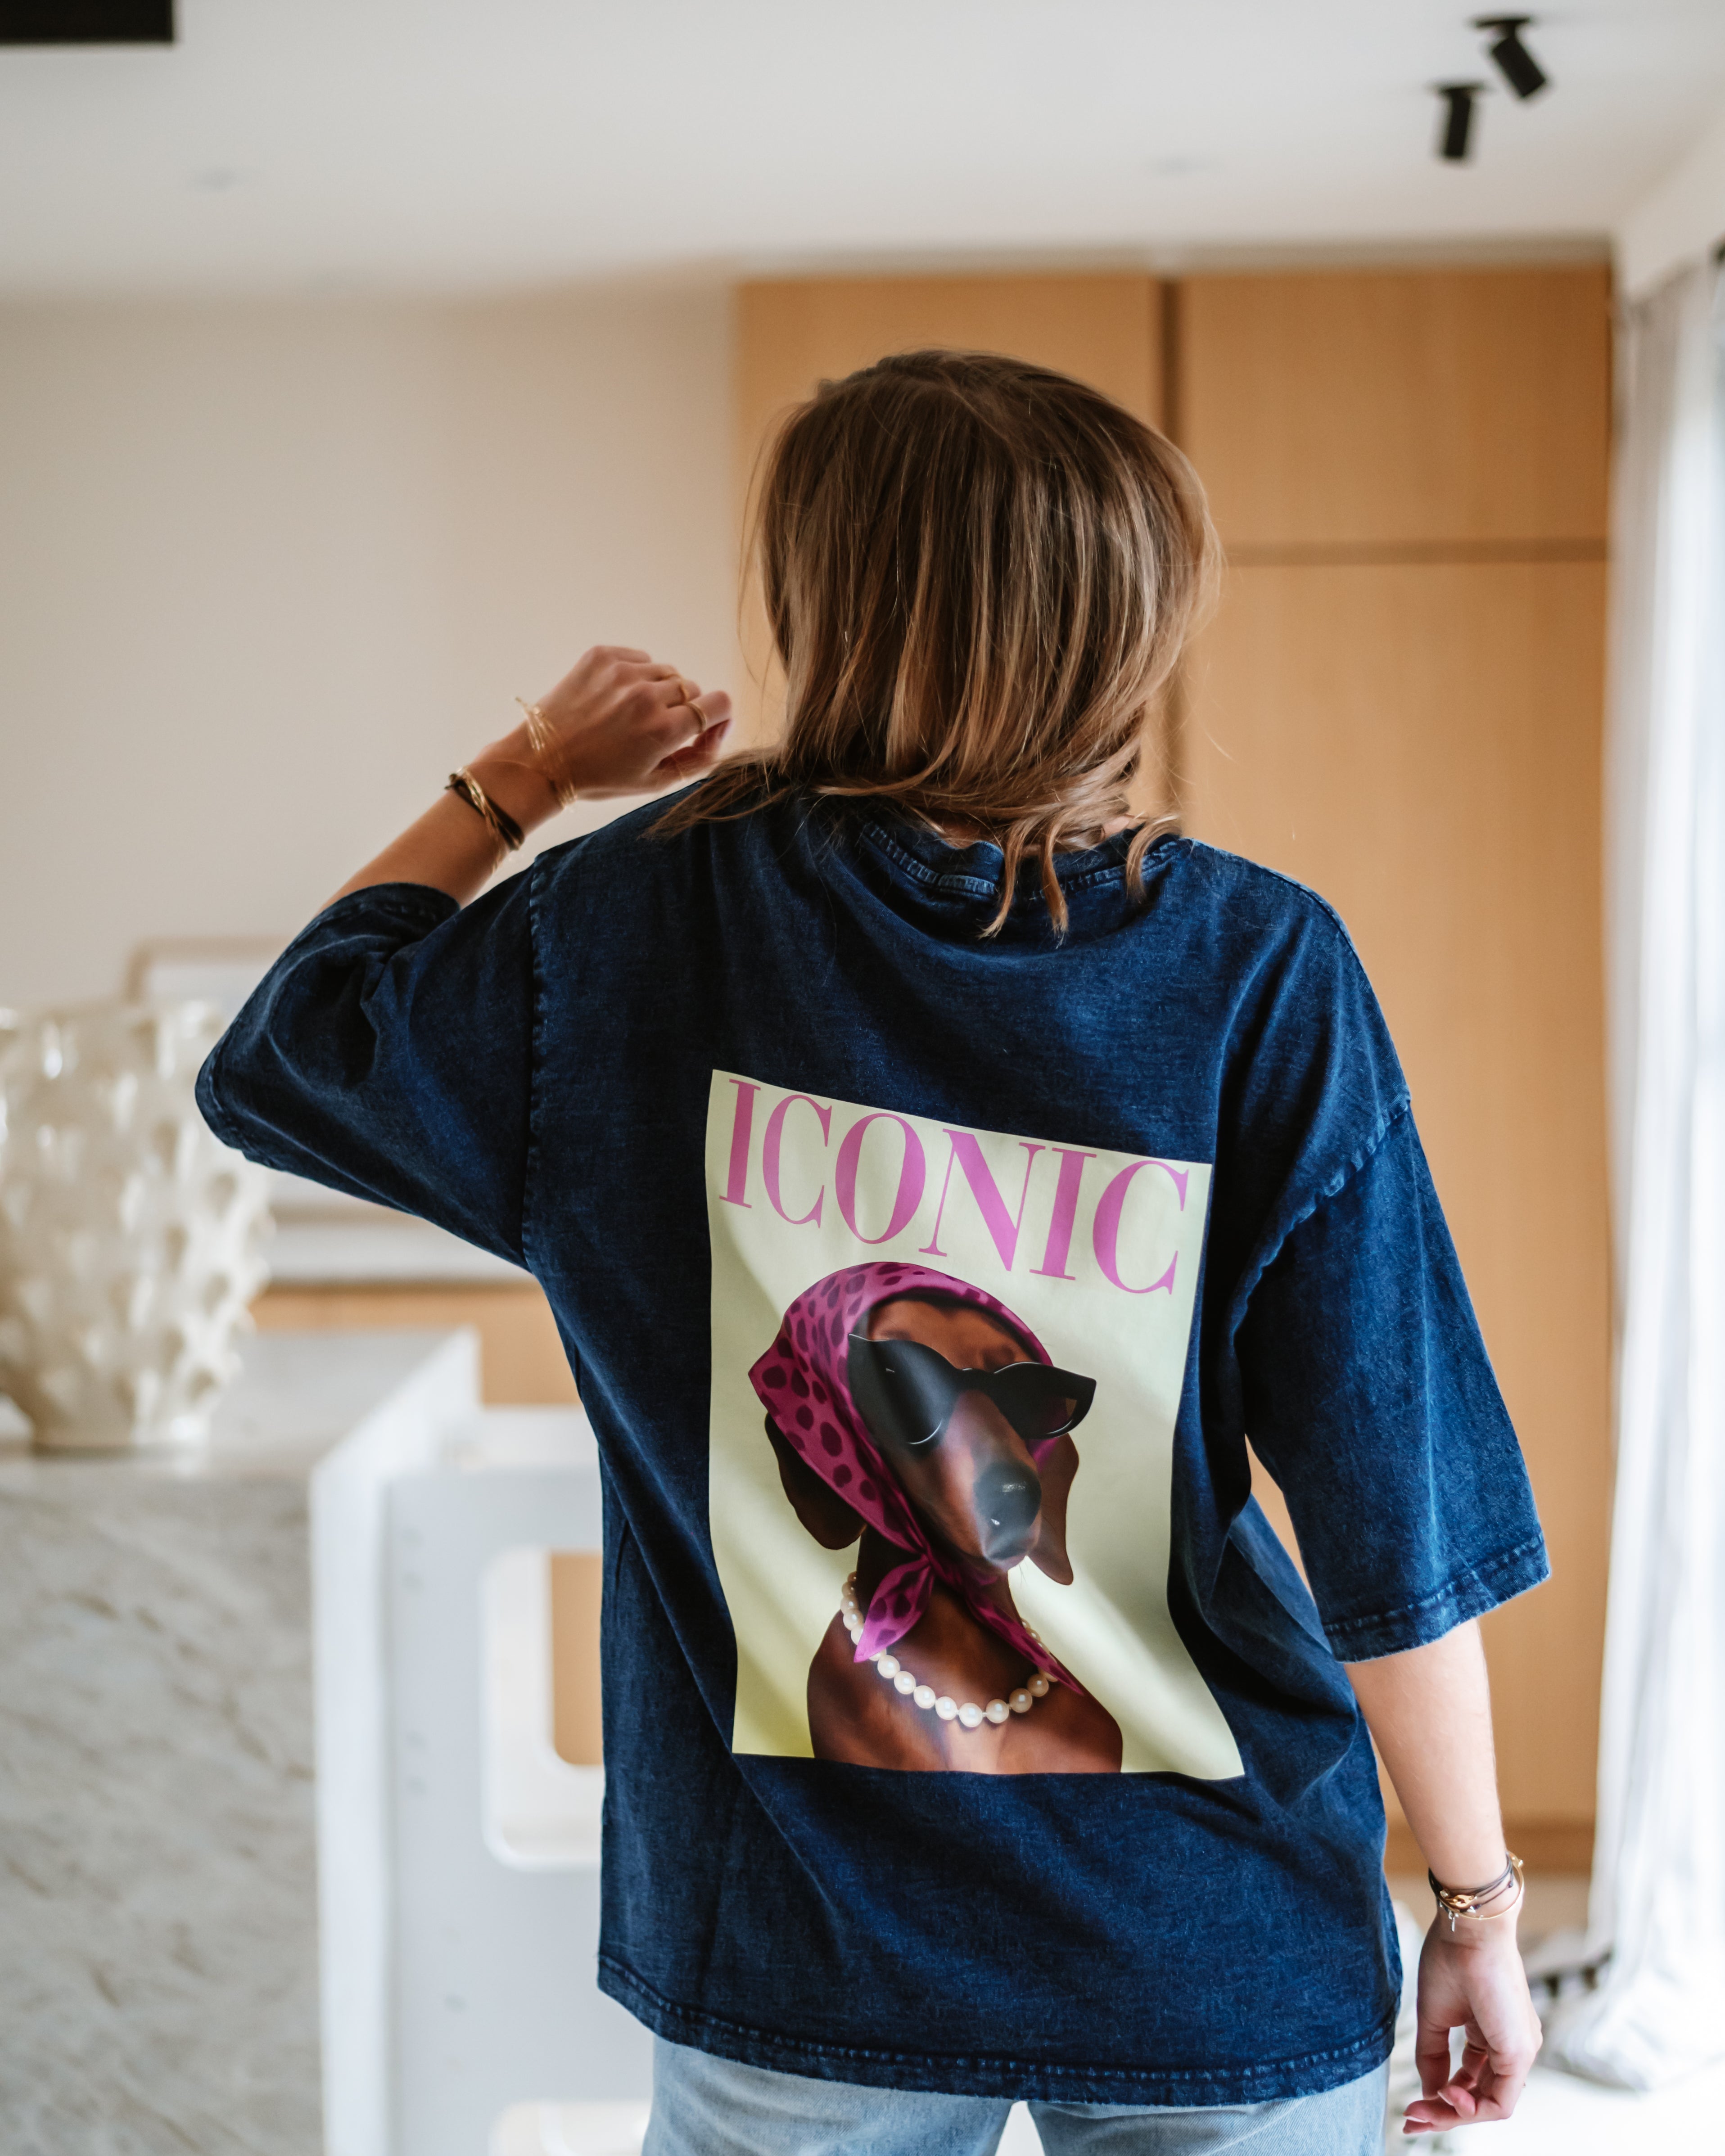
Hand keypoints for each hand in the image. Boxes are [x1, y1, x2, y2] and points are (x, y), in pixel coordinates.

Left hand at [472, 645, 732, 830]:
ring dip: (658, 690)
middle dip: (681, 708)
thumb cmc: (599, 777)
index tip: (703, 727)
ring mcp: (623, 672)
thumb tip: (719, 728)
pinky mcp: (602, 656)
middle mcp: (646, 696)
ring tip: (630, 713)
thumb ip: (698, 758)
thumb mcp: (655, 782)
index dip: (717, 717)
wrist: (542, 760)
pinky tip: (616, 698)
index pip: (719, 704)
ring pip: (666, 672)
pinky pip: (640, 658)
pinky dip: (636, 675)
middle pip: (692, 689)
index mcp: (663, 730)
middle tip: (653, 728)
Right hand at [1403, 1916, 1541, 2134]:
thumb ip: (1432, 2056)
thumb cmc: (1450, 1958)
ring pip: (1491, 2103)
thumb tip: (1430, 2092)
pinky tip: (1446, 2096)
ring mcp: (1519, 2050)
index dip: (1440, 2098)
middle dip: (1444, 2114)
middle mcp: (1511, 2047)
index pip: (1469, 2080)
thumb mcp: (1434, 2015)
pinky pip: (1501, 2099)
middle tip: (1412, 2118)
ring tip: (1422, 2110)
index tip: (1411, 2107)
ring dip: (1455, 2114)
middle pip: (1480, 2098)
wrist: (1468, 1929)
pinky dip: (1473, 2108)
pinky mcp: (1519, 2051)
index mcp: (1492, 2035)